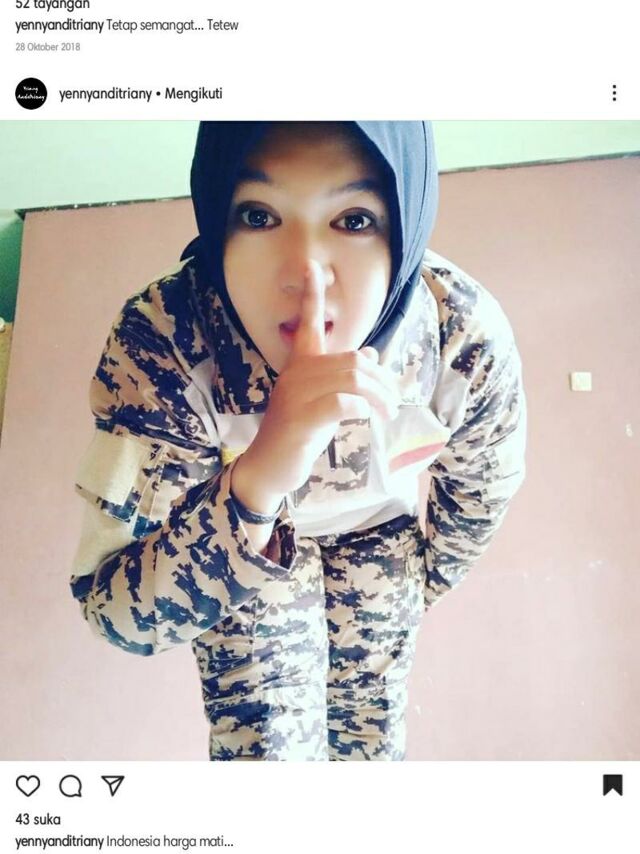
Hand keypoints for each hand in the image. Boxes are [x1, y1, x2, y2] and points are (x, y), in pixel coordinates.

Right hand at [240, 259, 400, 498]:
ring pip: (352, 380)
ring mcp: (296, 396)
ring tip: (387, 414)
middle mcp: (297, 373)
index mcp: (300, 365)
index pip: (307, 322)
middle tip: (394, 403)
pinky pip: (340, 403)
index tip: (312, 265)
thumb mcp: (325, 402)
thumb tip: (373, 356)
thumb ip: (344, 378)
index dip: (311, 294)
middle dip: (383, 381)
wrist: (271, 467)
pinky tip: (365, 418)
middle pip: (353, 360)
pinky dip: (360, 408)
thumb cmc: (300, 433)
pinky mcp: (301, 419)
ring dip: (379, 397)